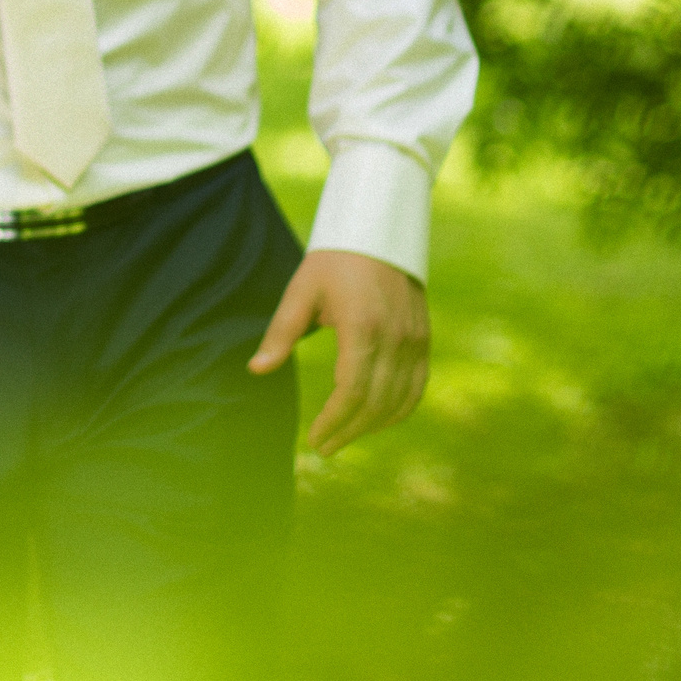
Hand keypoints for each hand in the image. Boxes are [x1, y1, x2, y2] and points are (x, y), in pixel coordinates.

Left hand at [249, 249, 429, 456]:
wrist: (379, 232)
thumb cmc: (332, 262)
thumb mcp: (300, 292)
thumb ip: (281, 333)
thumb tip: (256, 369)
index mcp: (362, 328)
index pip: (351, 392)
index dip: (334, 422)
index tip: (314, 439)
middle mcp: (395, 339)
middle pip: (376, 403)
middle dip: (350, 431)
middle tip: (324, 448)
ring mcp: (415, 341)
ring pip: (400, 400)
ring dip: (373, 426)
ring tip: (345, 437)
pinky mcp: (424, 340)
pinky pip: (417, 387)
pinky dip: (399, 409)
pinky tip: (376, 419)